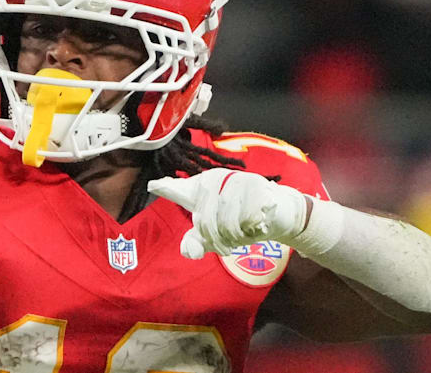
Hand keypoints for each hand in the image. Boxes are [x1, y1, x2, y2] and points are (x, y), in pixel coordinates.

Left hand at [147, 168, 307, 258]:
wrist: (278, 212)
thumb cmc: (242, 221)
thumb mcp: (217, 235)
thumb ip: (199, 242)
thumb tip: (187, 251)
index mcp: (201, 188)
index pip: (180, 190)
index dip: (166, 188)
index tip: (152, 185)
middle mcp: (216, 179)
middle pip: (205, 221)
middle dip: (217, 241)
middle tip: (227, 246)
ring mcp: (236, 180)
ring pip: (227, 223)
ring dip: (236, 237)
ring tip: (243, 232)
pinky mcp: (256, 185)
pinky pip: (248, 219)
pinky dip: (254, 229)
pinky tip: (258, 223)